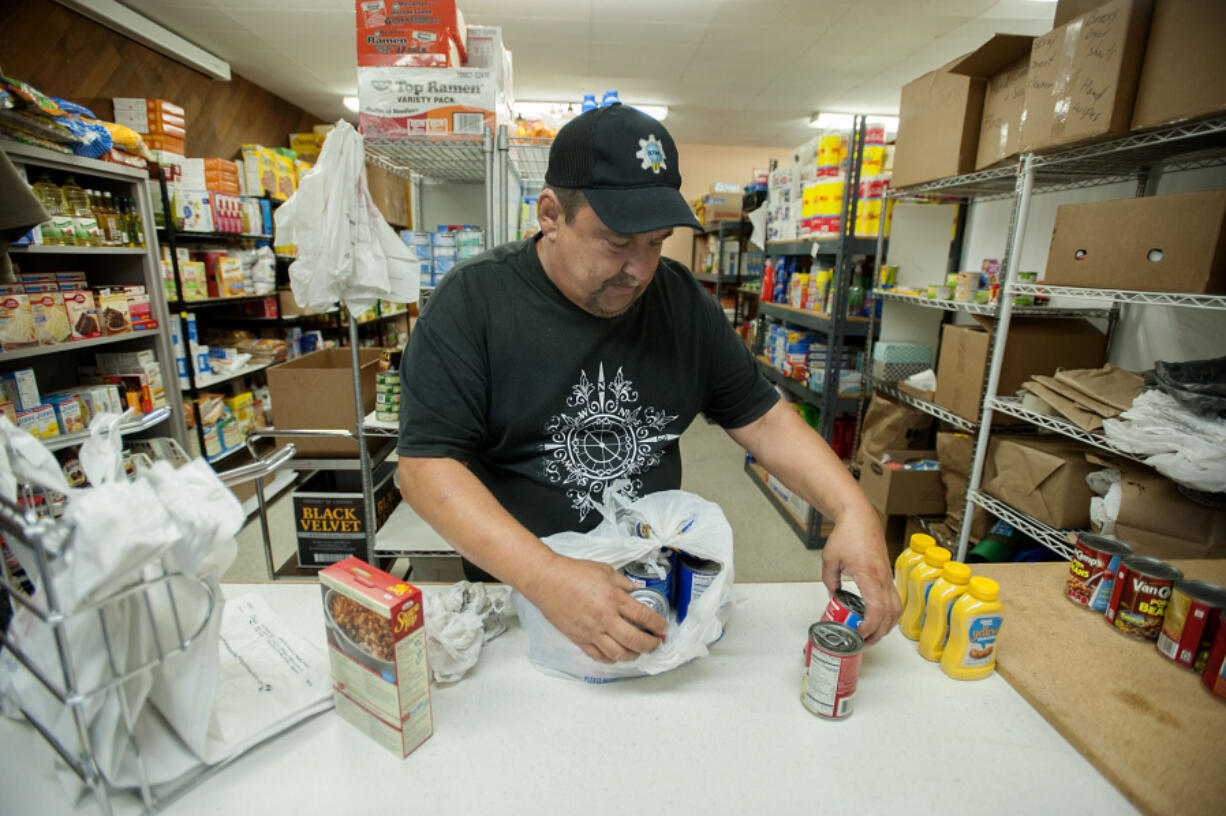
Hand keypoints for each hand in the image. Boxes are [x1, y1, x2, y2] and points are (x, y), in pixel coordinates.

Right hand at [523, 553, 667, 662]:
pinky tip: (617, 655)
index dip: (658, 625)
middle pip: (635, 640)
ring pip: (619, 654)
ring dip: (634, 655)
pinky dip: (612, 659)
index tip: (663, 628)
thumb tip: (637, 591)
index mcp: (614, 598)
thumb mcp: (605, 571)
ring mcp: (591, 631)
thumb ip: (624, 583)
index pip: (644, 616)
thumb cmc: (573, 573)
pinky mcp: (579, 639)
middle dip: (651, 645)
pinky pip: (599, 657)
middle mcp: (605, 618)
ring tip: (639, 651)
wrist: (547, 581)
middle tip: (656, 644)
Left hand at [821, 504, 900, 644]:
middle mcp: (883, 578)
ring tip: (870, 634)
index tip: (859, 633)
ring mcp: (888, 577)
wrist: (860, 518)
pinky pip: (894, 600)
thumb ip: (830, 581)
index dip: (870, 625)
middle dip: (878, 633)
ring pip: (896, 609)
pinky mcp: (888, 575)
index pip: (876, 608)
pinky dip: (888, 614)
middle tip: (863, 641)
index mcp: (869, 575)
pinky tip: (876, 619)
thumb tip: (833, 597)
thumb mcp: (830, 559)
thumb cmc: (847, 534)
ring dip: (886, 626)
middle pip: (890, 615)